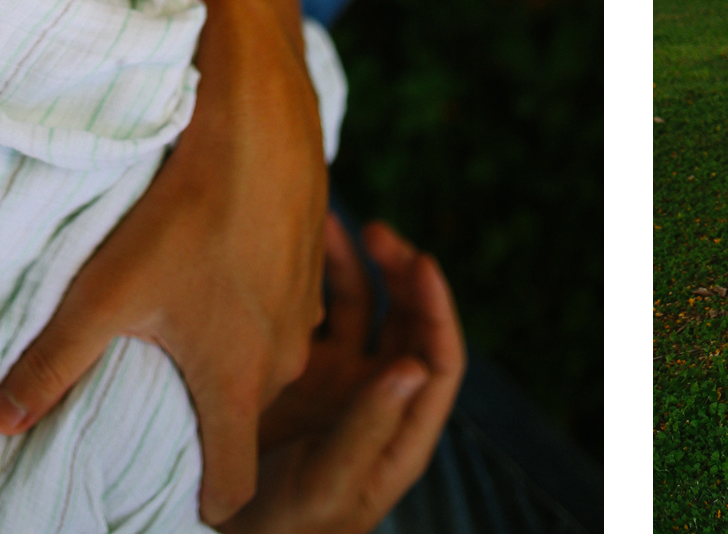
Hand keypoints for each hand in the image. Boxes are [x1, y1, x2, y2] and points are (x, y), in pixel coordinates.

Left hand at [0, 16, 326, 519]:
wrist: (259, 123)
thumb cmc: (183, 211)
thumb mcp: (105, 291)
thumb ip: (52, 363)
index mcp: (237, 380)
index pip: (234, 484)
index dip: (206, 499)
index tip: (176, 497)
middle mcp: (284, 359)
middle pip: (246, 419)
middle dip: (211, 421)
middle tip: (162, 396)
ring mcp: (306, 312)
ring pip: (265, 363)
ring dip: (232, 357)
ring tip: (184, 327)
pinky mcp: (312, 268)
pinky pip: (280, 315)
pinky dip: (252, 309)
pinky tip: (214, 271)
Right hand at [228, 218, 463, 533]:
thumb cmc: (287, 529)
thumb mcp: (327, 482)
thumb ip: (367, 427)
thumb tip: (414, 367)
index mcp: (402, 429)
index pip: (441, 359)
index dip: (438, 309)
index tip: (421, 262)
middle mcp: (377, 397)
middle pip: (407, 322)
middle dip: (401, 273)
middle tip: (379, 232)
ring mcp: (337, 382)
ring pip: (362, 307)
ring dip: (358, 265)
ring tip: (335, 223)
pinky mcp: (296, 371)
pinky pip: (315, 314)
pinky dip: (313, 280)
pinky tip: (296, 251)